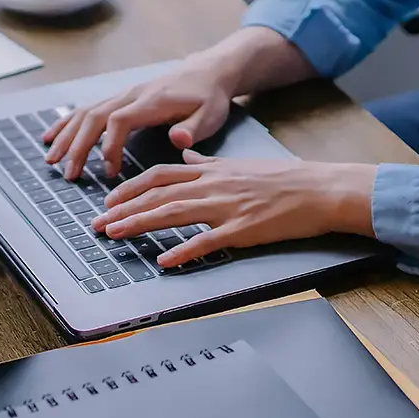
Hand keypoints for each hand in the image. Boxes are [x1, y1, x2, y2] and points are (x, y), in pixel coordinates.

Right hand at [41, 58, 235, 180]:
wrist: (207, 71)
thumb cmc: (209, 97)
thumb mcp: (211, 114)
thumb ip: (193, 129)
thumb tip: (178, 140)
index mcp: (151, 101)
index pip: (119, 120)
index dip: (109, 145)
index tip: (108, 170)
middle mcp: (132, 95)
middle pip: (95, 117)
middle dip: (78, 146)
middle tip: (69, 174)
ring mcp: (123, 95)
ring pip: (86, 112)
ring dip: (67, 136)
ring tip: (51, 159)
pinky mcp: (121, 99)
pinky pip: (88, 110)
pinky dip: (67, 124)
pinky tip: (52, 137)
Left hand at [92, 150, 376, 267]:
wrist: (320, 189)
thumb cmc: (284, 179)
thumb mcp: (240, 164)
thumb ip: (209, 162)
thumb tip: (187, 155)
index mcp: (212, 170)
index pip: (160, 175)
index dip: (130, 187)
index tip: (110, 199)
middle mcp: (213, 185)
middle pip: (158, 195)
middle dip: (123, 208)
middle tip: (98, 223)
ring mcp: (227, 207)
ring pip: (173, 213)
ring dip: (140, 224)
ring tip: (115, 234)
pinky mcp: (243, 229)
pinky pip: (207, 242)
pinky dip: (183, 251)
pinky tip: (164, 262)